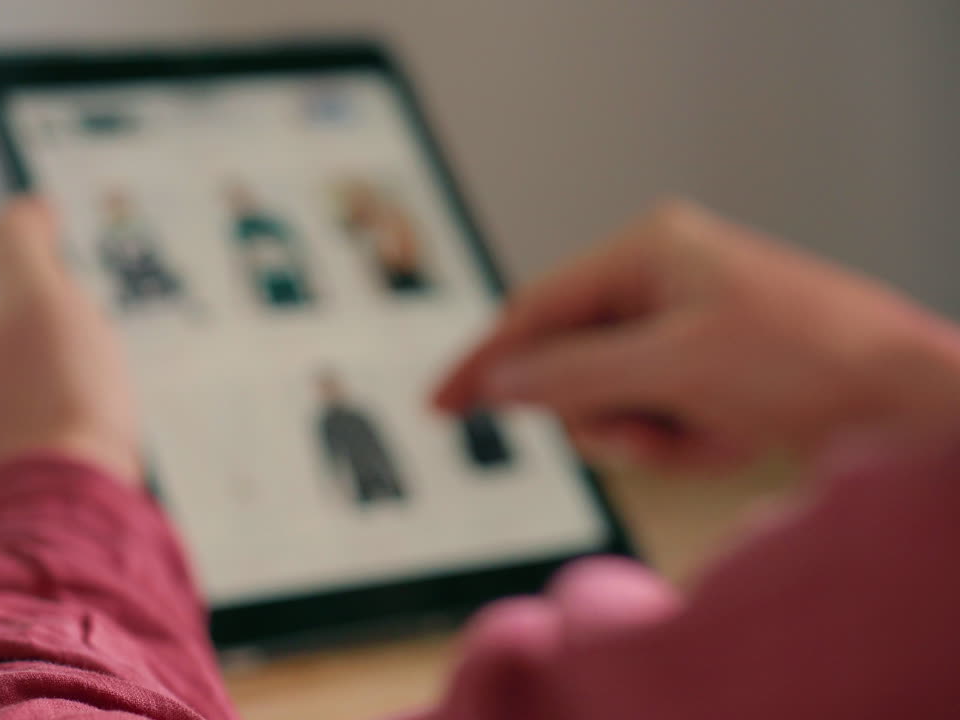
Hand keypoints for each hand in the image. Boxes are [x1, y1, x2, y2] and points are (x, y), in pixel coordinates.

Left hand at [0, 197, 139, 481]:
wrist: (72, 506)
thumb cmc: (57, 401)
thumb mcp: (41, 297)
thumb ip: (22, 243)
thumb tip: (24, 205)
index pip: (17, 297)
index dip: (63, 295)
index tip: (93, 306)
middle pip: (37, 347)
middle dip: (75, 347)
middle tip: (110, 356)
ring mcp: (0, 445)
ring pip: (53, 396)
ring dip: (86, 393)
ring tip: (114, 403)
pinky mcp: (33, 483)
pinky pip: (67, 439)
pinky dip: (90, 433)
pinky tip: (111, 439)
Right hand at [435, 199, 959, 470]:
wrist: (907, 404)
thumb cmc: (811, 359)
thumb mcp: (676, 367)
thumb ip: (573, 375)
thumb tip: (498, 383)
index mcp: (648, 250)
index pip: (536, 307)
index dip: (485, 360)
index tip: (439, 404)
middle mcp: (658, 283)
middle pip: (570, 364)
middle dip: (604, 411)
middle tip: (646, 431)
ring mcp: (681, 330)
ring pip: (608, 401)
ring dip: (648, 435)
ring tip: (707, 435)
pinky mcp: (703, 374)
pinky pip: (651, 420)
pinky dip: (681, 445)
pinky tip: (730, 439)